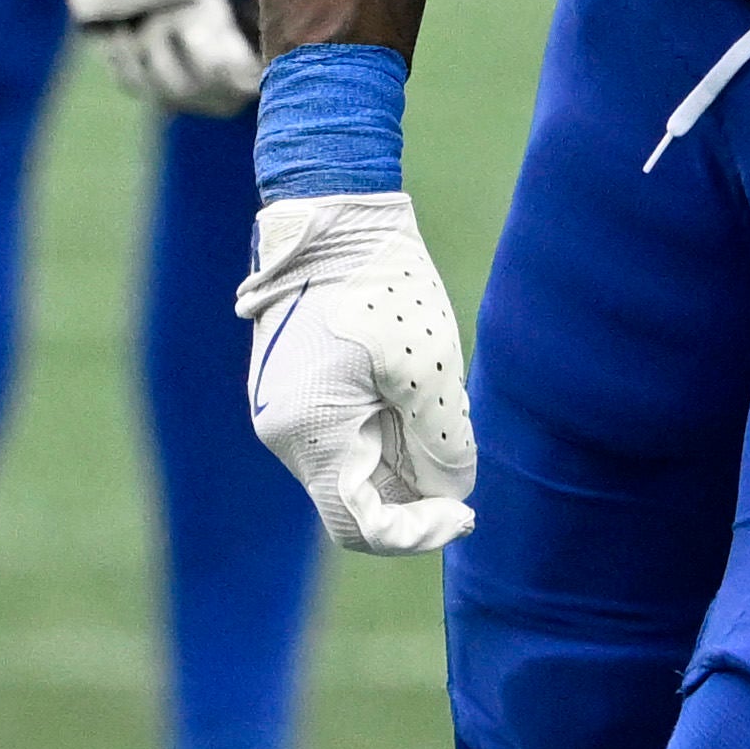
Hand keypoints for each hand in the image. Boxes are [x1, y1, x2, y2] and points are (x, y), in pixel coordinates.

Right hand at [237, 189, 477, 553]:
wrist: (334, 215)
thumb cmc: (382, 285)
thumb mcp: (429, 369)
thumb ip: (443, 444)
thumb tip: (450, 493)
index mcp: (309, 433)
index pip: (359, 525)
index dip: (419, 533)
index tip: (468, 513)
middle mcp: (282, 431)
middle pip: (358, 497)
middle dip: (416, 484)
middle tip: (460, 436)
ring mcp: (281, 408)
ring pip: (352, 465)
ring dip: (401, 452)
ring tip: (434, 390)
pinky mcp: (292, 386)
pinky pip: (342, 432)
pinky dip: (384, 427)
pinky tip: (410, 380)